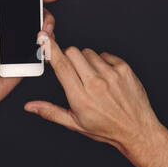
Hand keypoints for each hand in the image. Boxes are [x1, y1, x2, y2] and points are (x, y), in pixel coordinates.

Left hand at [0, 0, 59, 118]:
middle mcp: (12, 31)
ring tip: (42, 39)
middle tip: (45, 25)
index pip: (19, 2)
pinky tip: (45, 50)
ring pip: (44, 31)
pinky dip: (49, 46)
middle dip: (46, 16)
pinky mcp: (29, 58)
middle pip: (37, 14)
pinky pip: (44, 49)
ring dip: (48, 32)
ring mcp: (22, 44)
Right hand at [26, 33, 167, 166]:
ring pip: (89, 53)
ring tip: (92, 78)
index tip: (44, 38)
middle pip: (73, 53)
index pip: (61, 66)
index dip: (50, 49)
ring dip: (85, 61)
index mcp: (80, 97)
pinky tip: (106, 77)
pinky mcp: (124, 69)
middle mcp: (96, 83)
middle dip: (68, 57)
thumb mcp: (75, 124)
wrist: (136, 128)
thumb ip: (50, 111)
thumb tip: (31, 106)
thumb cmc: (107, 128)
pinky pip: (105, 55)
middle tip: (73, 72)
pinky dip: (102, 62)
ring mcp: (111, 74)